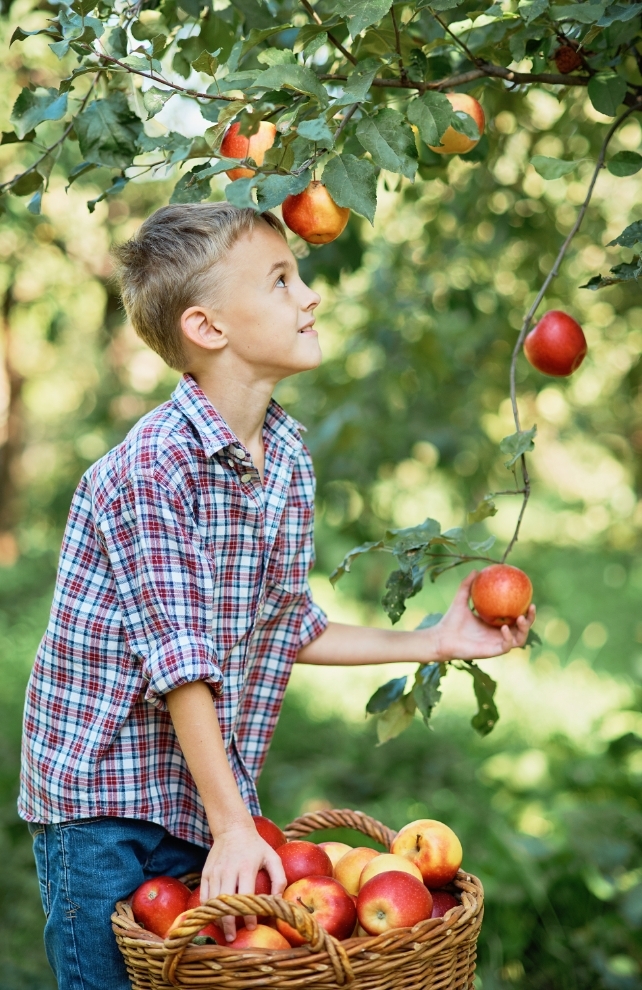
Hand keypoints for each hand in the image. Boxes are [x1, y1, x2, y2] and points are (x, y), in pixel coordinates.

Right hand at [200, 822, 286, 941]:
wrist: (232, 828)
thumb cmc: (256, 846)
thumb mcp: (272, 857)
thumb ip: (279, 878)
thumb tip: (277, 901)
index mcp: (246, 867)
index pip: (246, 896)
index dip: (248, 914)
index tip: (252, 926)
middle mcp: (228, 870)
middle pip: (226, 902)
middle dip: (228, 923)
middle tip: (233, 938)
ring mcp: (215, 872)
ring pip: (212, 901)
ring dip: (217, 919)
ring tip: (225, 931)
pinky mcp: (206, 873)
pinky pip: (204, 896)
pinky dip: (208, 910)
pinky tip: (215, 918)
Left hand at [432, 571, 535, 661]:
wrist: (442, 638)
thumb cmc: (451, 620)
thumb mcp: (460, 599)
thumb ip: (467, 585)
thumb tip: (476, 570)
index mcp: (495, 623)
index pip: (515, 616)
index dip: (525, 609)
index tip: (528, 597)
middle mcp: (499, 634)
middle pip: (522, 628)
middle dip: (531, 619)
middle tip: (531, 606)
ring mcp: (497, 644)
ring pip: (520, 639)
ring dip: (524, 629)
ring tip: (521, 618)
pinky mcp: (493, 652)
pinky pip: (507, 646)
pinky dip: (508, 637)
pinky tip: (505, 627)